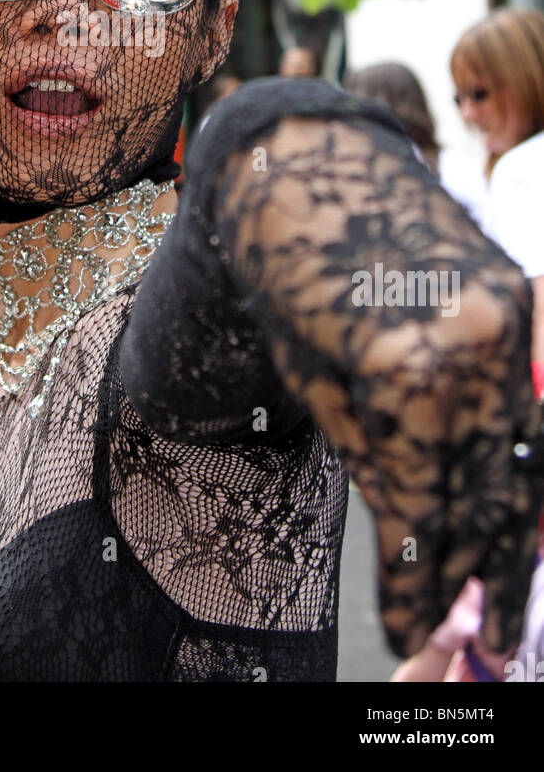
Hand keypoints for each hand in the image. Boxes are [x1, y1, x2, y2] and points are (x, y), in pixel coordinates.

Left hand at [217, 119, 543, 657]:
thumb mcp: (315, 382)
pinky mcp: (518, 302)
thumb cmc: (288, 273)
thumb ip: (374, 460)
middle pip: (482, 492)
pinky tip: (521, 520)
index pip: (423, 508)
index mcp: (408, 372)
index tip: (409, 630)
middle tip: (469, 640)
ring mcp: (508, 320)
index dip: (417, 580)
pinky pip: (530, 408)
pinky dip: (524, 467)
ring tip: (510, 610)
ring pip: (521, 458)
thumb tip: (417, 536)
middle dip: (470, 576)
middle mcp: (474, 348)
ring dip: (513, 539)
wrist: (307, 166)